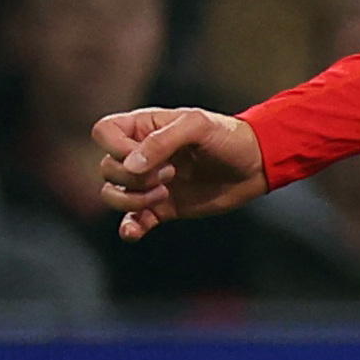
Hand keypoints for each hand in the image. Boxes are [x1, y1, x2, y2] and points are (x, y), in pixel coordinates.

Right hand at [97, 107, 265, 239]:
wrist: (256, 165)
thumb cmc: (228, 138)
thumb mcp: (197, 127)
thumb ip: (162, 141)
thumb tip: (130, 166)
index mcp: (144, 128)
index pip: (103, 132)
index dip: (115, 147)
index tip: (142, 156)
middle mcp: (141, 155)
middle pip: (106, 168)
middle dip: (132, 177)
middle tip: (171, 174)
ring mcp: (150, 183)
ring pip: (112, 194)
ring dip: (131, 199)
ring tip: (165, 194)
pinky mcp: (162, 208)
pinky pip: (132, 219)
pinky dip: (129, 227)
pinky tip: (134, 231)